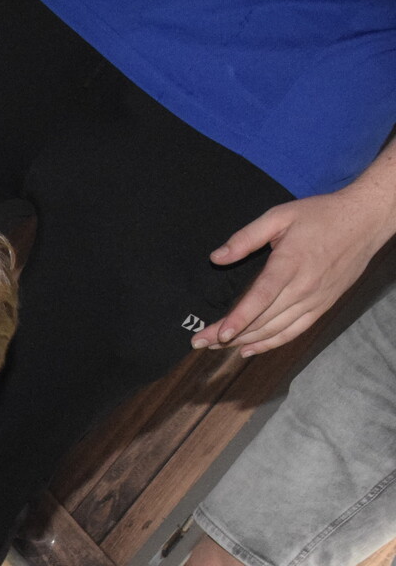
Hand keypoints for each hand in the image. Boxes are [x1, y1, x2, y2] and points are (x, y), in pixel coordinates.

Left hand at [198, 166, 395, 355]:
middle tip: (199, 342)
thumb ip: (246, 237)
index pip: (261, 298)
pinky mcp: (322, 306)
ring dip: (245, 341)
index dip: (239, 318)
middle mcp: (304, 287)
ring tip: (216, 347)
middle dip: (228, 335)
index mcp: (290, 263)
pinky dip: (271, 344)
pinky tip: (249, 350)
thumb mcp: (280, 216)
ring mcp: (315, 300)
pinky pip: (294, 332)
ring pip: (275, 330)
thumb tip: (217, 257)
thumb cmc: (321, 215)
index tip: (217, 334)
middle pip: (262, 319)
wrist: (365, 221)